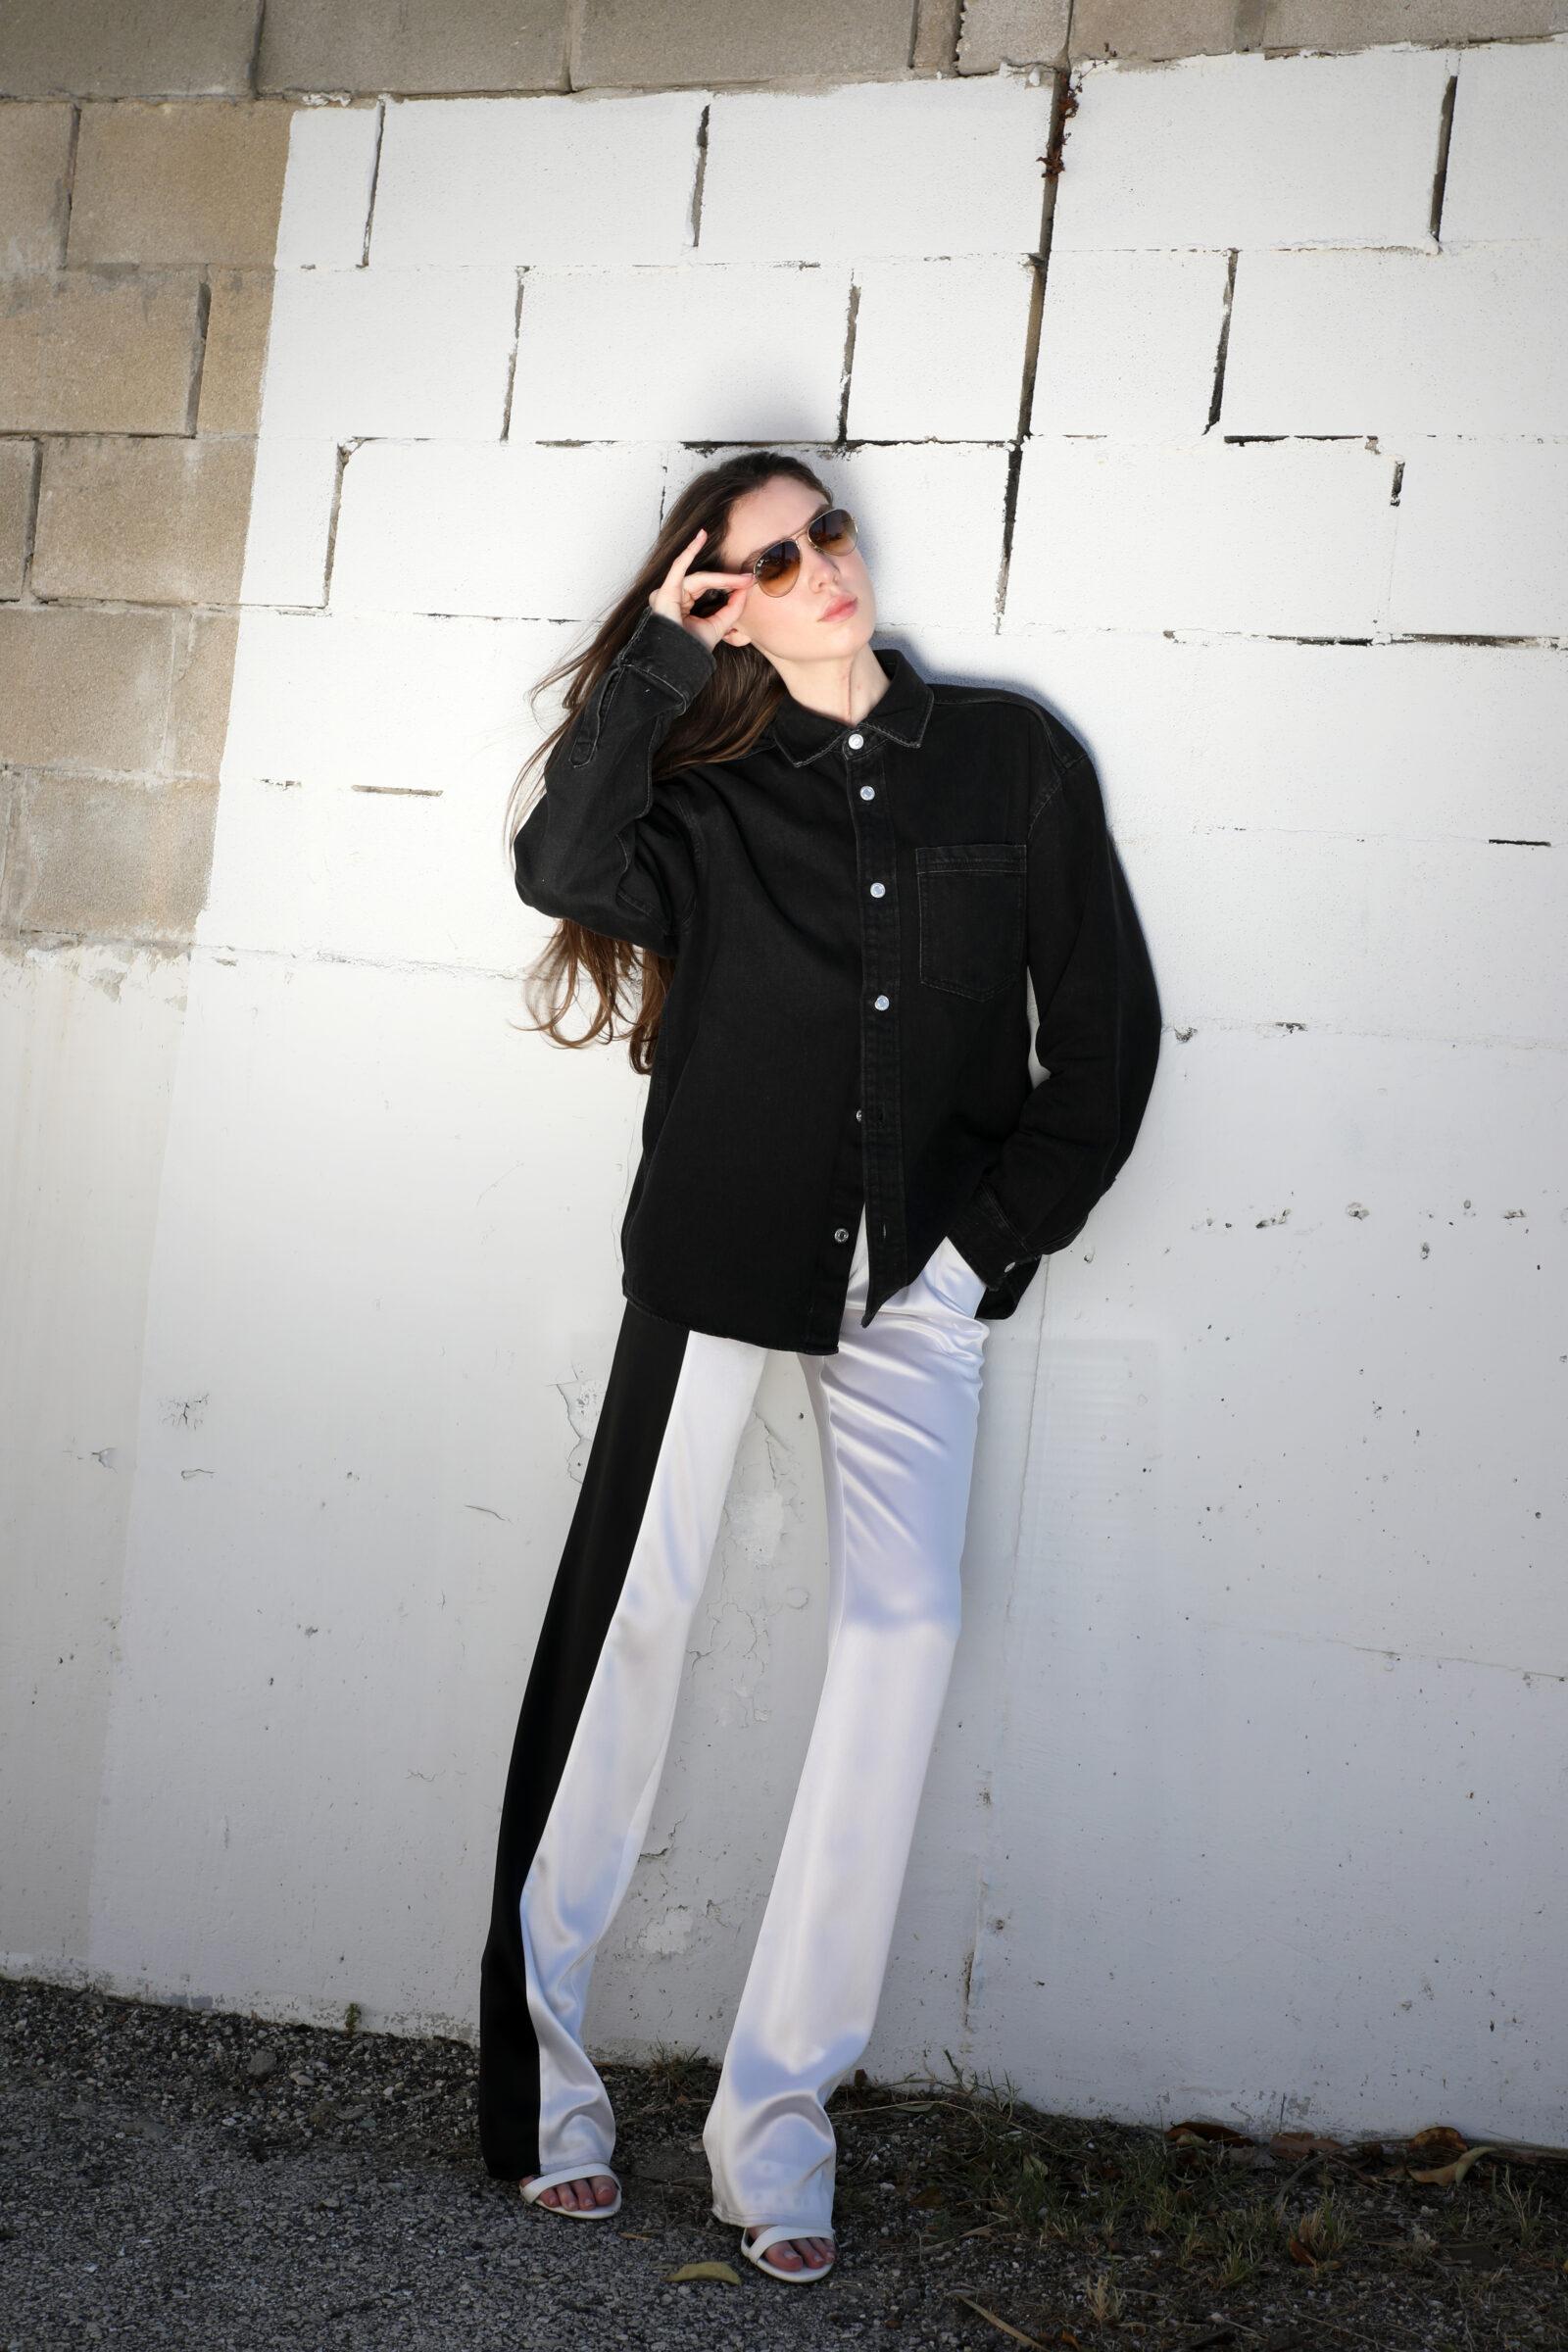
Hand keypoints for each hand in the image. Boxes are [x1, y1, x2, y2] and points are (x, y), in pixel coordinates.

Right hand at [649, 527, 753, 652]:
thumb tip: (745, 587)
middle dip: (727, 579)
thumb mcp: (720, 625)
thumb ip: (733, 607)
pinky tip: (701, 538)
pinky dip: (690, 551)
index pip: (708, 587)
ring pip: (699, 578)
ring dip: (721, 578)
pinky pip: (679, 567)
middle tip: (748, 578)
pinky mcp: (665, 591)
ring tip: (740, 579)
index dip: (728, 584)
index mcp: (684, 604)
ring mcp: (668, 593)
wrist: (679, 663)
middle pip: (705, 580)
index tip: (748, 581)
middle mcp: (674, 596)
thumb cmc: (693, 648)